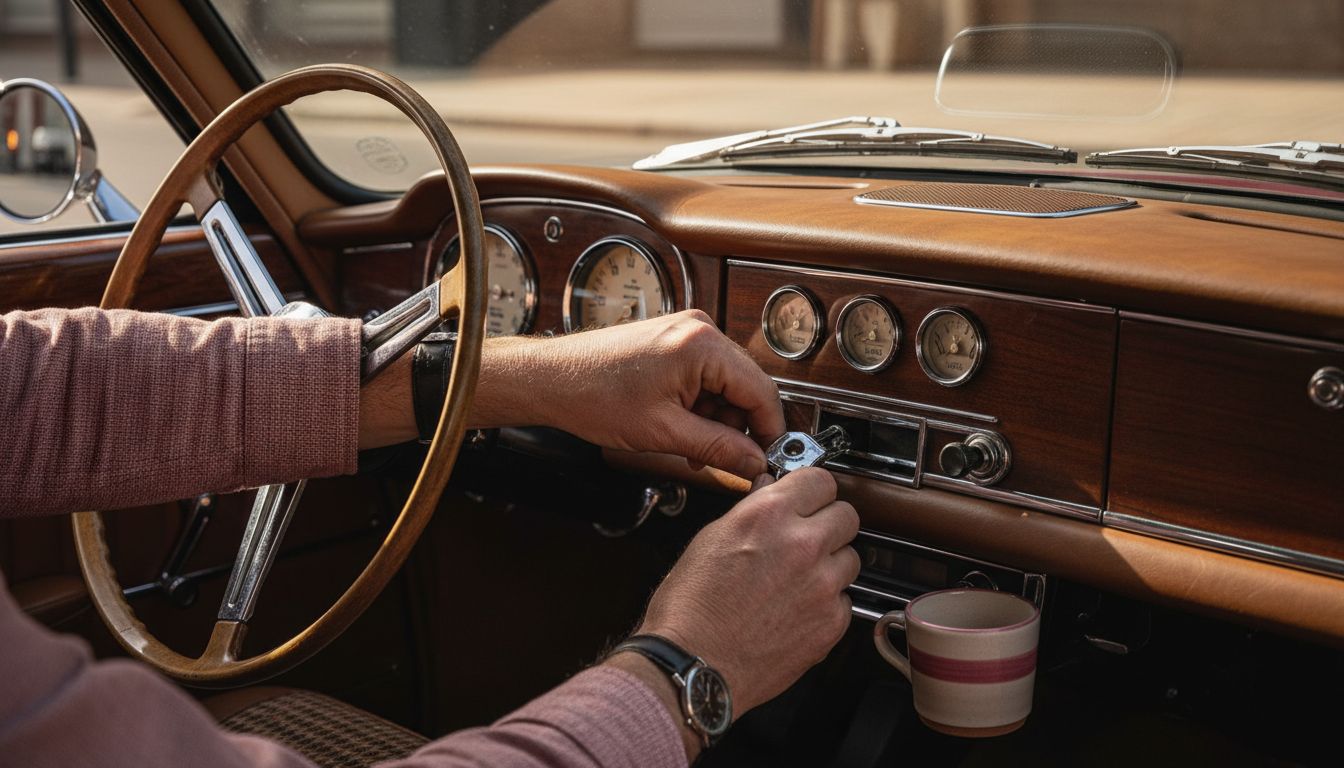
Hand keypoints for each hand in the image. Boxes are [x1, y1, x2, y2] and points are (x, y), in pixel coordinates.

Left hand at [472, 310, 785, 477]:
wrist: (551, 380)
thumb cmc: (592, 395)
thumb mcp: (664, 433)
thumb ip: (719, 448)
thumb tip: (754, 461)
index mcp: (702, 344)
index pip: (762, 390)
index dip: (770, 431)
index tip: (771, 458)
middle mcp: (699, 330)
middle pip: (745, 388)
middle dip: (736, 428)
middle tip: (721, 459)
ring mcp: (686, 333)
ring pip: (725, 386)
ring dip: (715, 421)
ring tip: (689, 446)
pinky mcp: (674, 342)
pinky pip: (705, 378)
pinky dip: (699, 408)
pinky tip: (680, 429)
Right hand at [631, 469, 860, 715]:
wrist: (694, 664)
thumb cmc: (691, 607)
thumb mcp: (711, 539)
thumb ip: (751, 510)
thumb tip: (769, 491)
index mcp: (769, 515)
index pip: (821, 481)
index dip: (812, 491)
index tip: (808, 500)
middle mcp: (802, 545)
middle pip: (847, 516)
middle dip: (827, 524)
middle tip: (806, 539)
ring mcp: (822, 586)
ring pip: (851, 559)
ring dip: (831, 564)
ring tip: (797, 581)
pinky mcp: (831, 623)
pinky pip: (845, 601)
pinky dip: (827, 604)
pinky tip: (796, 610)